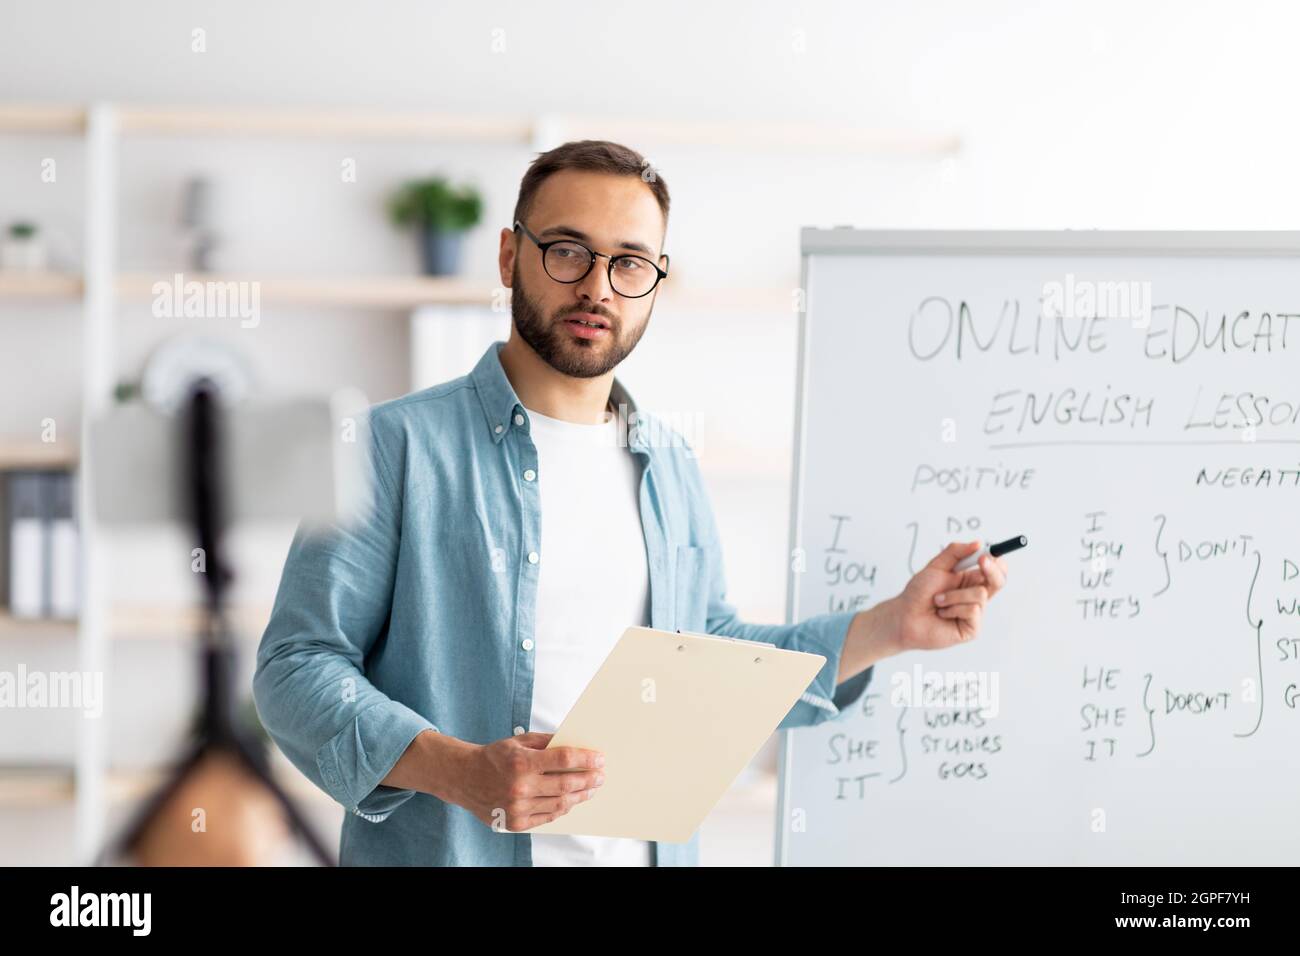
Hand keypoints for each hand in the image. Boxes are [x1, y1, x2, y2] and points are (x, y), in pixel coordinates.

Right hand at [450, 732, 604, 831]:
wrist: (464, 778)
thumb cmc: (494, 757)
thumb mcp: (519, 741)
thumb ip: (547, 742)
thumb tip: (575, 745)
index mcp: (521, 763)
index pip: (563, 760)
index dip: (586, 759)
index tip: (600, 759)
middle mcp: (519, 787)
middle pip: (565, 784)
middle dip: (588, 779)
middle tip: (601, 776)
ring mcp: (517, 808)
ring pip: (560, 804)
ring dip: (580, 796)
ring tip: (590, 789)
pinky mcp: (515, 823)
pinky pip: (548, 817)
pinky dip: (563, 808)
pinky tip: (572, 800)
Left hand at [890, 539, 1008, 650]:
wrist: (905, 616)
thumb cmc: (918, 593)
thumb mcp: (936, 566)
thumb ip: (955, 552)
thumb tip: (978, 543)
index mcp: (969, 579)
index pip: (994, 569)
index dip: (996, 561)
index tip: (987, 554)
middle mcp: (974, 595)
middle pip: (998, 581)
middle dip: (992, 570)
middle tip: (982, 562)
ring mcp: (975, 612)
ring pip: (980, 594)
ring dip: (954, 595)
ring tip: (938, 600)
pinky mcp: (972, 628)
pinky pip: (972, 610)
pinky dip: (953, 608)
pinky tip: (942, 613)